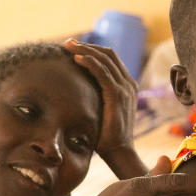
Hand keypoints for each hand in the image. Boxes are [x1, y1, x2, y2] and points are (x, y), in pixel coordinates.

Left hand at [64, 38, 137, 159]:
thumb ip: (96, 98)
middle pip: (108, 54)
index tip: (73, 48)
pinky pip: (103, 72)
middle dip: (86, 46)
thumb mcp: (101, 111)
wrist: (118, 152)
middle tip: (67, 43)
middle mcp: (128, 83)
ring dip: (85, 50)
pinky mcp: (117, 95)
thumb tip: (76, 91)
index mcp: (126, 85)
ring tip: (68, 46)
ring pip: (104, 60)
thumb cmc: (106, 136)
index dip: (92, 50)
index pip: (110, 59)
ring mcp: (125, 88)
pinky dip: (89, 62)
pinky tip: (76, 59)